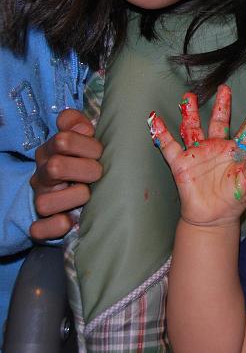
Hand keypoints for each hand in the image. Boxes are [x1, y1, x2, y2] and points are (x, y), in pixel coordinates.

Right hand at [29, 109, 102, 240]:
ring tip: (87, 195)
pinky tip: (69, 220)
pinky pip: (39, 228)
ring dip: (73, 197)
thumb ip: (79, 125)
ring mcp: (42, 198)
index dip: (87, 145)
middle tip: (98, 174)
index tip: (99, 152)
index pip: (63, 140)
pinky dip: (54, 225)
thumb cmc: (84, 161)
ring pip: (45, 201)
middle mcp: (43, 174)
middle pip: (55, 167)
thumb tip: (82, 126)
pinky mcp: (42, 223)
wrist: (76, 192)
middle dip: (85, 170)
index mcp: (52, 151)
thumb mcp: (84, 139)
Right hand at [148, 85, 245, 226]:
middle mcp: (217, 148)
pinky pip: (169, 145)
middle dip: (222, 105)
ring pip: (194, 128)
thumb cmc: (234, 200)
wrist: (213, 218)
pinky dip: (161, 132)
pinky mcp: (181, 163)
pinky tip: (155, 118)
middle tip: (224, 88)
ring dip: (191, 112)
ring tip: (189, 96)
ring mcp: (199, 153)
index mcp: (237, 152)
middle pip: (220, 121)